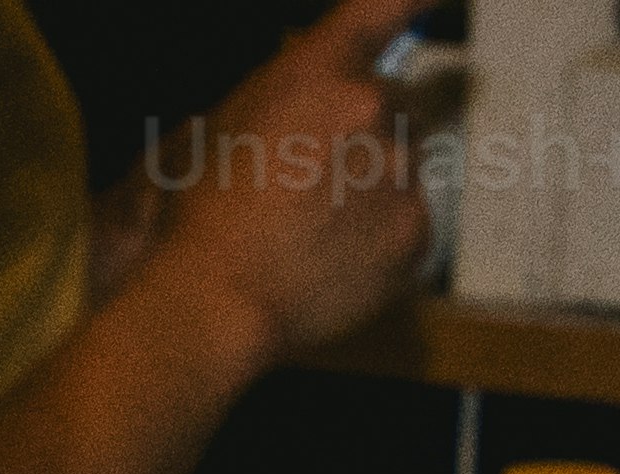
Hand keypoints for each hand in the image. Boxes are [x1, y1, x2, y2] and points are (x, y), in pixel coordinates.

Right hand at [116, 0, 451, 372]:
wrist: (216, 298)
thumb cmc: (203, 214)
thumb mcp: (226, 124)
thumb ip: (288, 98)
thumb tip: (316, 106)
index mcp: (319, 70)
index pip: (385, 8)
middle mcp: (372, 108)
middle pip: (394, 110)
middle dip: (365, 138)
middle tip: (312, 186)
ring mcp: (400, 173)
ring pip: (400, 171)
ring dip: (371, 192)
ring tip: (314, 233)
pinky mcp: (416, 234)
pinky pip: (408, 228)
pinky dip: (380, 244)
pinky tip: (332, 263)